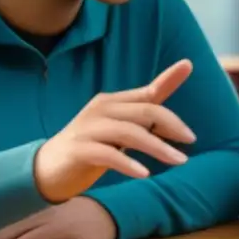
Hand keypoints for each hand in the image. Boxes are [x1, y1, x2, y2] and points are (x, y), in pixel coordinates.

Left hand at [0, 197, 116, 238]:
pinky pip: (42, 237)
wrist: (118, 216)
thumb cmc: (89, 218)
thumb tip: (16, 238)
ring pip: (24, 228)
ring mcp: (59, 219)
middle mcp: (49, 209)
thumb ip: (42, 223)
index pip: (16, 213)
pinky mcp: (69, 230)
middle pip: (15, 220)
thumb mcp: (64, 216)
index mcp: (46, 205)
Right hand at [33, 60, 196, 202]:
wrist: (47, 169)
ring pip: (130, 133)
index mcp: (112, 102)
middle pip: (144, 112)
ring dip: (158, 147)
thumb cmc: (93, 144)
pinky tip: (145, 174)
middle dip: (171, 125)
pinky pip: (108, 155)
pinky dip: (128, 164)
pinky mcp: (78, 150)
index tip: (188, 65)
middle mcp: (100, 110)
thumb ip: (147, 108)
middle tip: (191, 140)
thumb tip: (175, 84)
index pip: (147, 92)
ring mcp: (88, 129)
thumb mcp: (122, 126)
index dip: (168, 79)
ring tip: (180, 161)